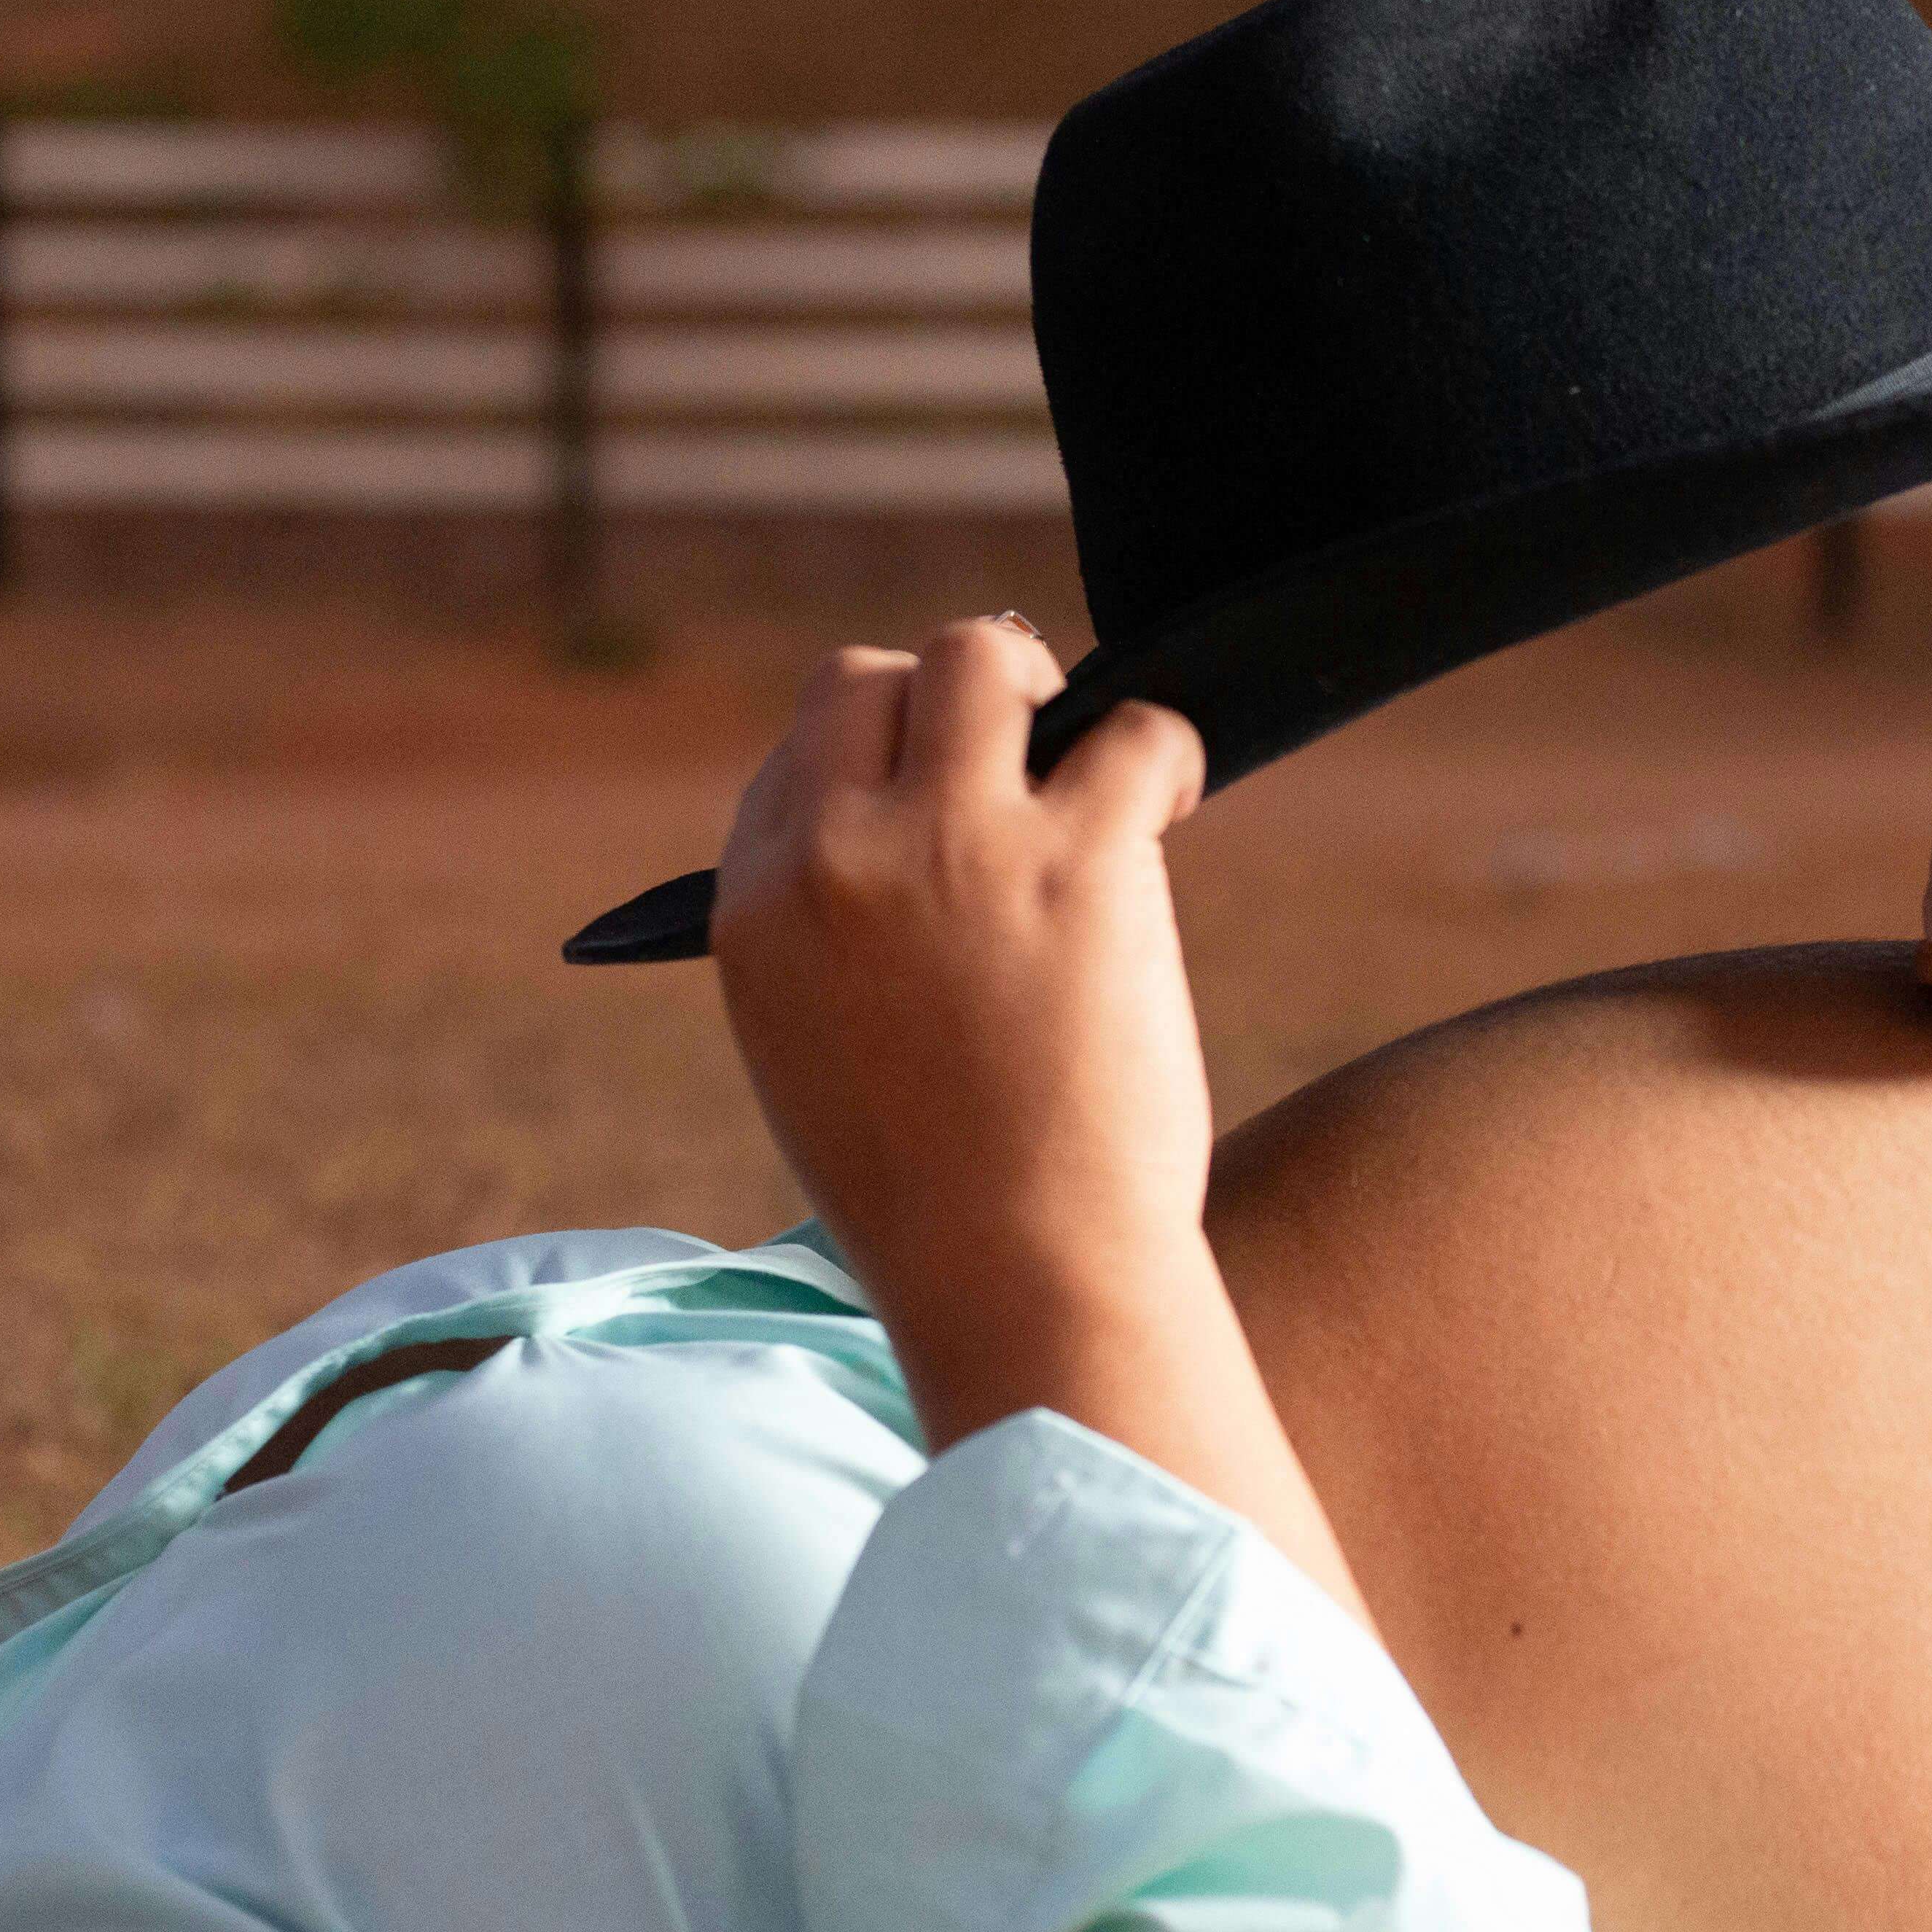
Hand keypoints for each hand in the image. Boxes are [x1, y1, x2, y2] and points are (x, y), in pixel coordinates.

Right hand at [715, 617, 1209, 1344]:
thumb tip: (894, 844)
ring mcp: (956, 842)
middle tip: (1022, 756)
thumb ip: (833, 935)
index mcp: (755, 906)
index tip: (937, 803)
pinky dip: (1164, 749)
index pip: (798, 759)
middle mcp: (837, 855)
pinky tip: (1176, 801)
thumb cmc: (937, 1198)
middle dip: (947, 700)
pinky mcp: (1080, 856)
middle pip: (870, 679)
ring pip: (983, 656)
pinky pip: (1132, 729)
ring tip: (1095, 759)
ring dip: (1045, 688)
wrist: (1021, 1275)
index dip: (879, 764)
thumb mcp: (816, 1053)